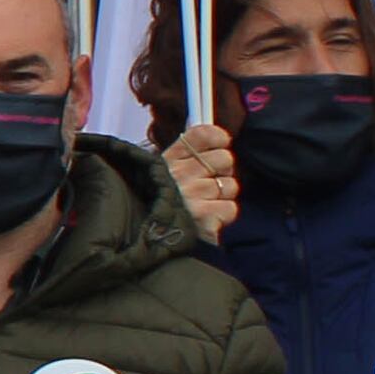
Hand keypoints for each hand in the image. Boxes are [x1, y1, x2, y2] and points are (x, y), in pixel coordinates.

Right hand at [159, 124, 239, 238]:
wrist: (143, 239)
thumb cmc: (153, 206)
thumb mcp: (156, 175)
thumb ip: (182, 157)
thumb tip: (215, 143)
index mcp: (169, 159)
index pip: (203, 134)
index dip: (218, 138)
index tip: (219, 145)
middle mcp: (181, 174)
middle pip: (226, 158)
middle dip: (222, 172)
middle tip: (208, 185)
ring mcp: (194, 195)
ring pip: (231, 185)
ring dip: (222, 197)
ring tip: (204, 205)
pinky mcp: (205, 217)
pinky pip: (231, 209)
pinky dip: (222, 216)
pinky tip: (206, 219)